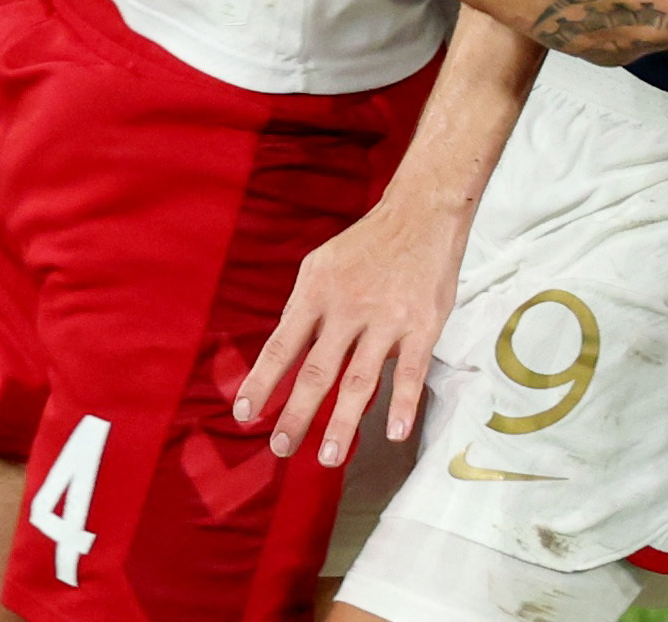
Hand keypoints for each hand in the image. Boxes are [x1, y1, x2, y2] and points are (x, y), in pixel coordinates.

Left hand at [235, 183, 467, 467]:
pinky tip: (394, 433)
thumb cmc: (367, 244)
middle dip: (296, 414)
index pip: (282, 346)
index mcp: (317, 291)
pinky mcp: (423, 324)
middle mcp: (348, 308)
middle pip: (317, 371)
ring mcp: (387, 318)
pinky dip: (402, 404)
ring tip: (329, 456)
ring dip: (343, 422)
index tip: (245, 414)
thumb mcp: (321, 265)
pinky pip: (410, 371)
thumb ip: (303, 309)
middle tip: (281, 448)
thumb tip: (283, 355)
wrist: (422, 212)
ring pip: (360, 379)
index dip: (262, 382)